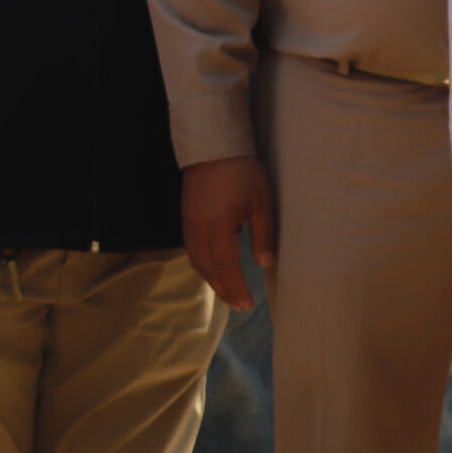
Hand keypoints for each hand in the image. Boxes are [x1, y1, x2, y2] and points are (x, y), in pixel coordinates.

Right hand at [181, 155, 274, 309]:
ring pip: (196, 259)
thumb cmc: (242, 173)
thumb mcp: (261, 203)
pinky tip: (211, 268)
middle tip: (238, 306)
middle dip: (223, 288)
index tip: (247, 304)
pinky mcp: (186, 215)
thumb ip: (263, 235)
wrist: (212, 146)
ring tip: (225, 292)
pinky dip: (201, 264)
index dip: (235, 287)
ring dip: (210, 279)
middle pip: (207, 267)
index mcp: (218, 226)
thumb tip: (265, 264)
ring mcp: (188, 221)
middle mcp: (198, 228)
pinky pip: (191, 247)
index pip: (226, 266)